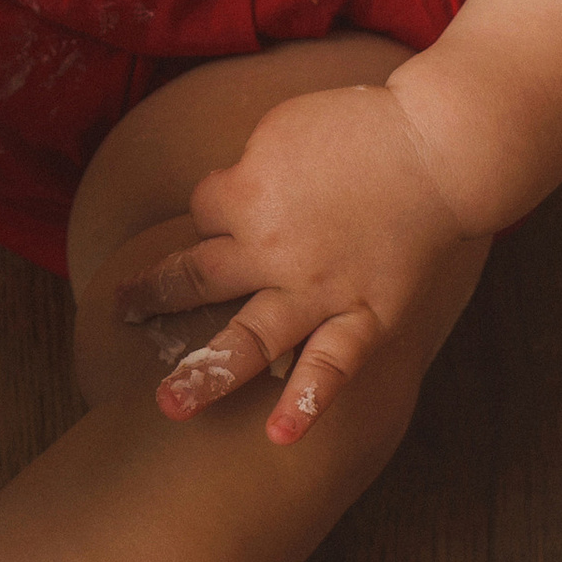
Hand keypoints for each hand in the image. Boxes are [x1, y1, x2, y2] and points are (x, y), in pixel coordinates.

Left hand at [111, 80, 477, 447]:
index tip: (237, 204)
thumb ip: (247, 171)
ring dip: (207, 373)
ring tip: (168, 407)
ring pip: (248, 337)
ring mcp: (318, 289)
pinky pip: (332, 363)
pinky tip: (280, 435)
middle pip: (197, 278)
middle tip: (122, 311)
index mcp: (243, 194)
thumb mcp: (281, 128)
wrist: (439, 146)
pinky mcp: (366, 314)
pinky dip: (307, 400)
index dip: (217, 206)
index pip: (203, 210)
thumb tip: (228, 200)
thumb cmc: (360, 126)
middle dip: (156, 295)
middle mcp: (269, 249)